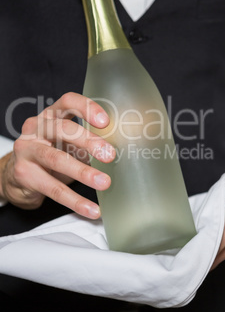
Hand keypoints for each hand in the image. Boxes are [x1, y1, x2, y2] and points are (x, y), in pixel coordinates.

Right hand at [0, 92, 115, 218]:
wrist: (16, 175)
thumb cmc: (50, 153)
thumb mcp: (67, 141)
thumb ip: (87, 141)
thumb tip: (121, 149)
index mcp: (51, 115)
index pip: (68, 102)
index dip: (86, 108)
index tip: (105, 122)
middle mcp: (36, 128)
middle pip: (62, 129)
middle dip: (88, 142)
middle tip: (110, 155)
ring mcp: (27, 150)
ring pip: (56, 159)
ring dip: (83, 172)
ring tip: (104, 183)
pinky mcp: (24, 174)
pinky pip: (53, 189)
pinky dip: (75, 201)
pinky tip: (92, 209)